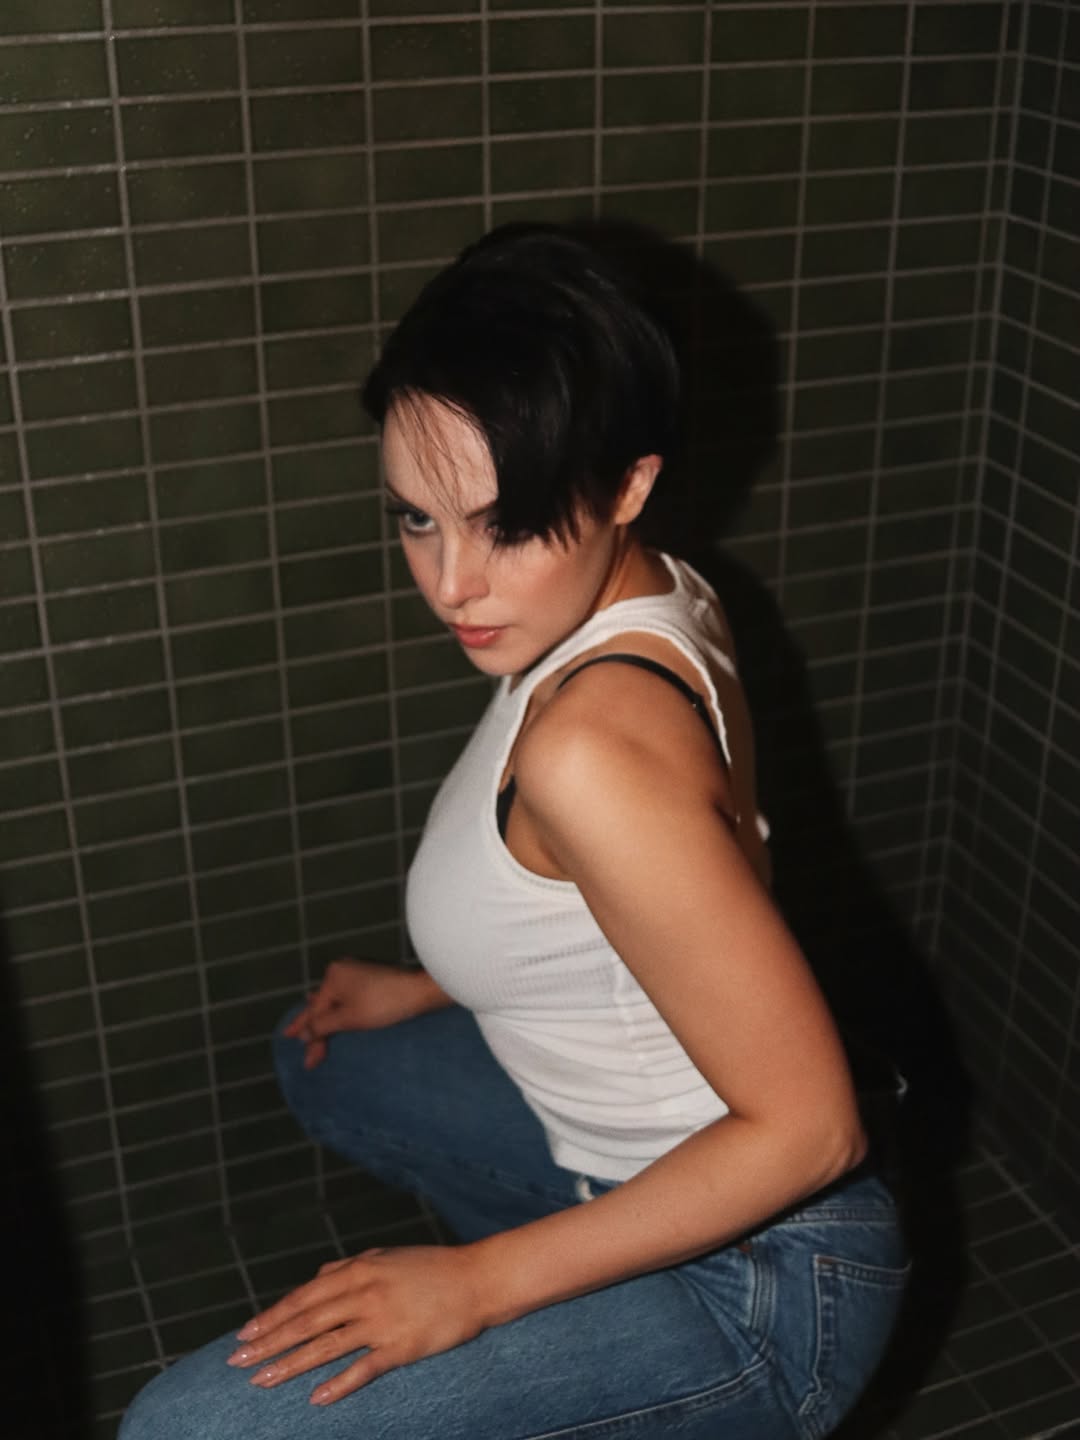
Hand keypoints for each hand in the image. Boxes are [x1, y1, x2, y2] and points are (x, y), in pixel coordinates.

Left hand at [226, 1246, 484, 1404]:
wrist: (478, 1279)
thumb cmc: (431, 1267)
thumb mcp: (386, 1257)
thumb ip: (349, 1267)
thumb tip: (318, 1278)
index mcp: (359, 1269)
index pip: (304, 1297)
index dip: (271, 1316)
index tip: (244, 1334)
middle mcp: (364, 1293)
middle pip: (306, 1322)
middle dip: (268, 1342)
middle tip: (237, 1362)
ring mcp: (382, 1321)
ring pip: (326, 1345)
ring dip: (290, 1364)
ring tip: (261, 1381)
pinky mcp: (402, 1346)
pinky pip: (364, 1368)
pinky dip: (339, 1383)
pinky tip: (316, 1398)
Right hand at [284, 959, 448, 1066]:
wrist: (419, 991)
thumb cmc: (383, 1004)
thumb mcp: (349, 1018)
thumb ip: (323, 1025)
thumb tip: (304, 1033)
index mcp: (333, 977)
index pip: (315, 1013)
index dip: (309, 1037)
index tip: (306, 1060)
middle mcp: (341, 969)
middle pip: (322, 1005)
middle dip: (314, 1029)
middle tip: (299, 1046)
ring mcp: (356, 971)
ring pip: (333, 999)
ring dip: (323, 1017)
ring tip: (306, 1024)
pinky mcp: (369, 977)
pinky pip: (345, 996)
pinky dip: (336, 1008)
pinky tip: (331, 1007)